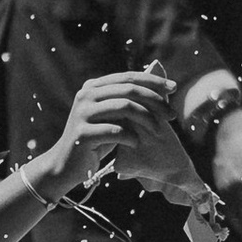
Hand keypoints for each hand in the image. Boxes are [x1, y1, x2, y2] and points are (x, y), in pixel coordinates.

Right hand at [55, 66, 179, 178]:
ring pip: (124, 107)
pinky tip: (137, 143)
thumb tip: (164, 87)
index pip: (129, 77)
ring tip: (158, 131)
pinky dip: (131, 137)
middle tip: (172, 114)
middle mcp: (86, 95)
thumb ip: (129, 101)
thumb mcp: (113, 117)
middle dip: (155, 100)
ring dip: (147, 118)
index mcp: (93, 86)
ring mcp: (82, 113)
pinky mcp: (82, 134)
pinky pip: (116, 131)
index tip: (174, 88)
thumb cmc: (97, 139)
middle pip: (129, 89)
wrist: (66, 165)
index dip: (154, 81)